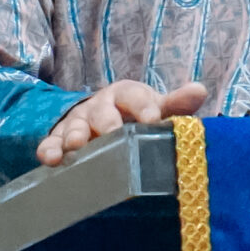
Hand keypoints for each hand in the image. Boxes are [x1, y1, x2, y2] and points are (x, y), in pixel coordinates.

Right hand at [37, 80, 208, 166]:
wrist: (100, 114)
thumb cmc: (133, 113)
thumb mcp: (153, 106)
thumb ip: (175, 104)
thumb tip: (199, 90)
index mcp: (126, 95)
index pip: (135, 96)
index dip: (144, 107)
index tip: (153, 120)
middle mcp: (100, 106)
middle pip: (102, 112)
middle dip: (107, 123)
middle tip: (112, 134)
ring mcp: (78, 122)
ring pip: (75, 127)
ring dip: (75, 136)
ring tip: (77, 145)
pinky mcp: (60, 138)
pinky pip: (52, 143)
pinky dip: (49, 150)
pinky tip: (50, 160)